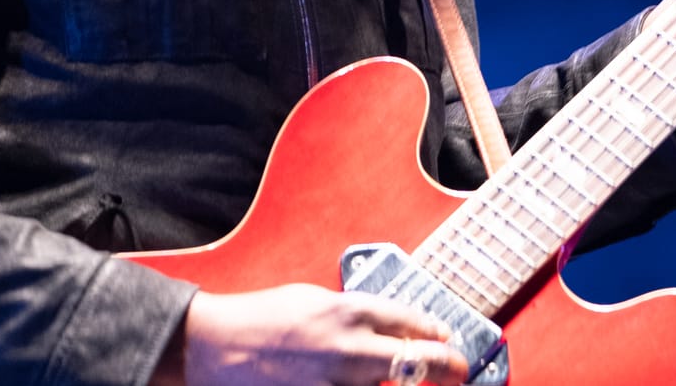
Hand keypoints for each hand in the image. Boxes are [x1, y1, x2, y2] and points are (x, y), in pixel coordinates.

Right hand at [151, 283, 468, 385]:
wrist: (215, 348)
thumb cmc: (260, 318)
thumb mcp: (311, 298)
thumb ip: (351, 311)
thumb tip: (384, 324)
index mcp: (346, 312)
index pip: (410, 322)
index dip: (436, 331)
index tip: (448, 338)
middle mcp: (349, 349)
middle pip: (417, 363)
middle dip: (448, 368)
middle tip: (459, 371)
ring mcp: (335, 383)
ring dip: (402, 384)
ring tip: (420, 380)